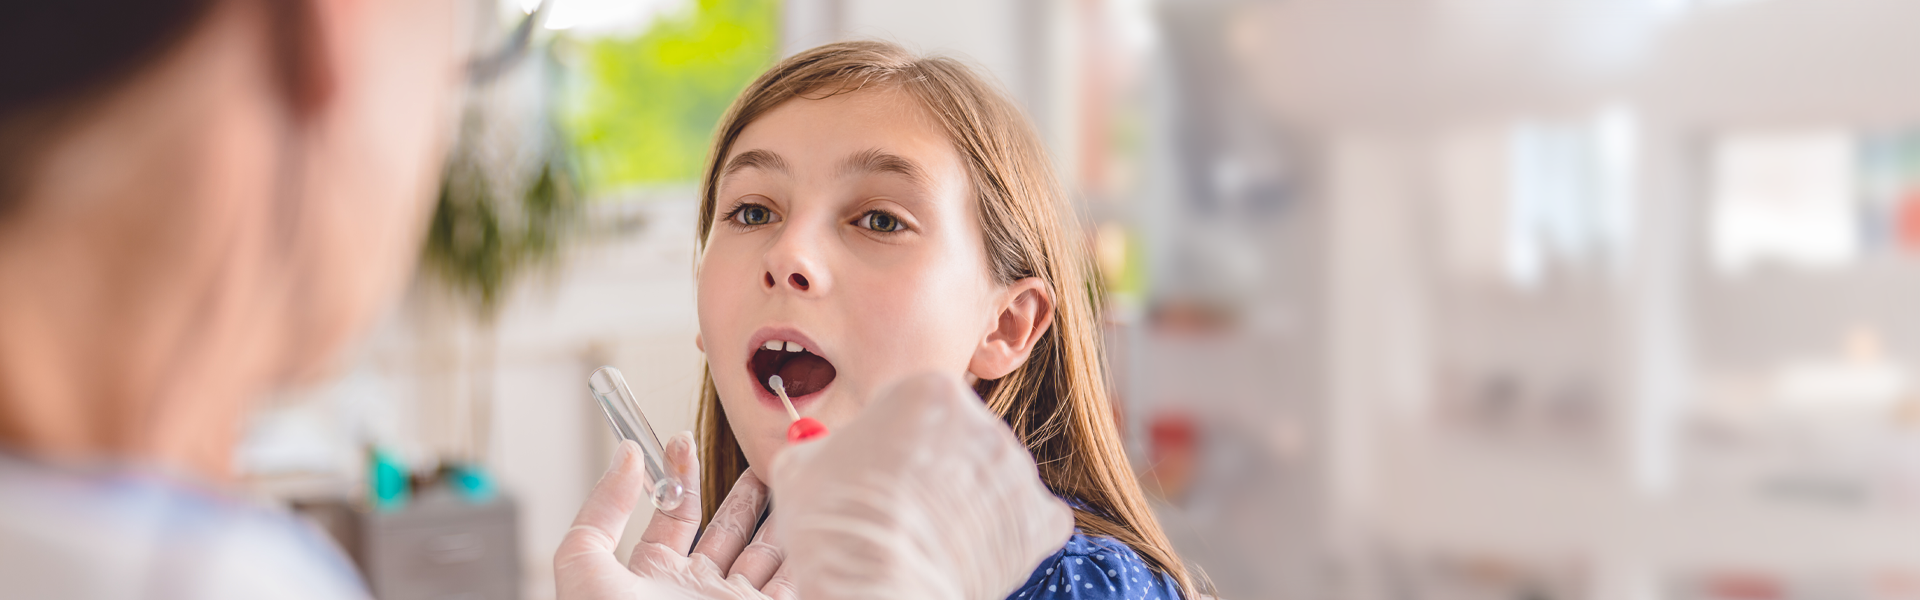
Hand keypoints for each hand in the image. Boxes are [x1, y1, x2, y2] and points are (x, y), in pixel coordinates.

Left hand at [556, 433, 796, 599]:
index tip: (683, 439)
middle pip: (730, 530)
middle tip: (763, 455)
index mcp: (652, 578)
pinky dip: (806, 545)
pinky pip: (794, 576)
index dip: (680, 476)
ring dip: (782, 513)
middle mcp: (698, 591)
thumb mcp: (584, 567)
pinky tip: (813, 513)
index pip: (674, 516)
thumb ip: (602, 511)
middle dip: (747, 492)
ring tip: (797, 473)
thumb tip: (628, 456)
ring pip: (768, 551)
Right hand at [769, 372, 1074, 599]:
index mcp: (930, 391)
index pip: (920, 405)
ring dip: (970, 503)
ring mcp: (1018, 471)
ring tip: (931, 537)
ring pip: (993, 480)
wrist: (874, 586)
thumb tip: (825, 454)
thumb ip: (825, 448)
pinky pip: (1028, 521)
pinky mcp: (1042, 520)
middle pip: (962, 440)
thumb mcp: (802, 467)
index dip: (897, 441)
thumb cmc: (832, 524)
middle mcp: (985, 421)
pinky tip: (970, 552)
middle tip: (908, 509)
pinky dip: (1005, 537)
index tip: (883, 469)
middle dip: (940, 469)